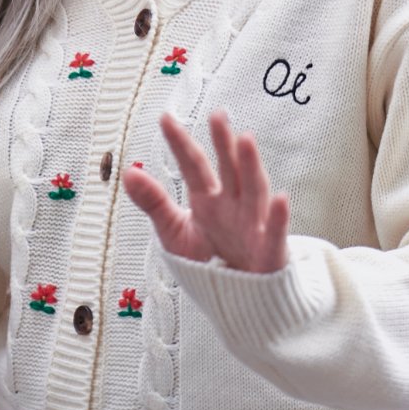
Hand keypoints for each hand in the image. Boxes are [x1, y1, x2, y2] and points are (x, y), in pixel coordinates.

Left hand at [123, 109, 289, 272]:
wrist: (236, 294)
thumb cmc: (207, 258)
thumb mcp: (173, 230)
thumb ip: (154, 202)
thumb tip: (128, 171)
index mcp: (207, 198)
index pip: (193, 165)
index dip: (180, 144)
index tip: (165, 118)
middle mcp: (232, 204)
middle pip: (228, 169)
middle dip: (223, 143)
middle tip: (217, 115)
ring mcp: (252, 224)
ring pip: (252, 190)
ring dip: (250, 166)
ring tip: (245, 139)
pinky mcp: (268, 250)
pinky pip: (273, 233)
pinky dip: (277, 217)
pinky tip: (280, 199)